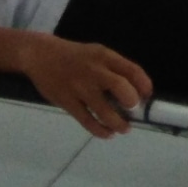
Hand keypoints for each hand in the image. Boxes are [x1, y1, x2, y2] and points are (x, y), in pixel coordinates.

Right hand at [21, 34, 151, 138]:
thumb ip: (114, 68)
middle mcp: (94, 71)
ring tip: (124, 128)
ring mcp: (80, 87)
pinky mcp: (67, 102)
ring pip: (104, 110)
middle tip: (133, 111)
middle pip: (120, 87)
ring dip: (118, 123)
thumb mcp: (97, 53)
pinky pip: (87, 120)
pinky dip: (100, 130)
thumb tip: (135, 90)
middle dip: (131, 102)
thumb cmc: (74, 56)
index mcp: (104, 56)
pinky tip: (107, 133)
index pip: (131, 69)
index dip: (144, 85)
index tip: (147, 96)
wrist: (39, 55)